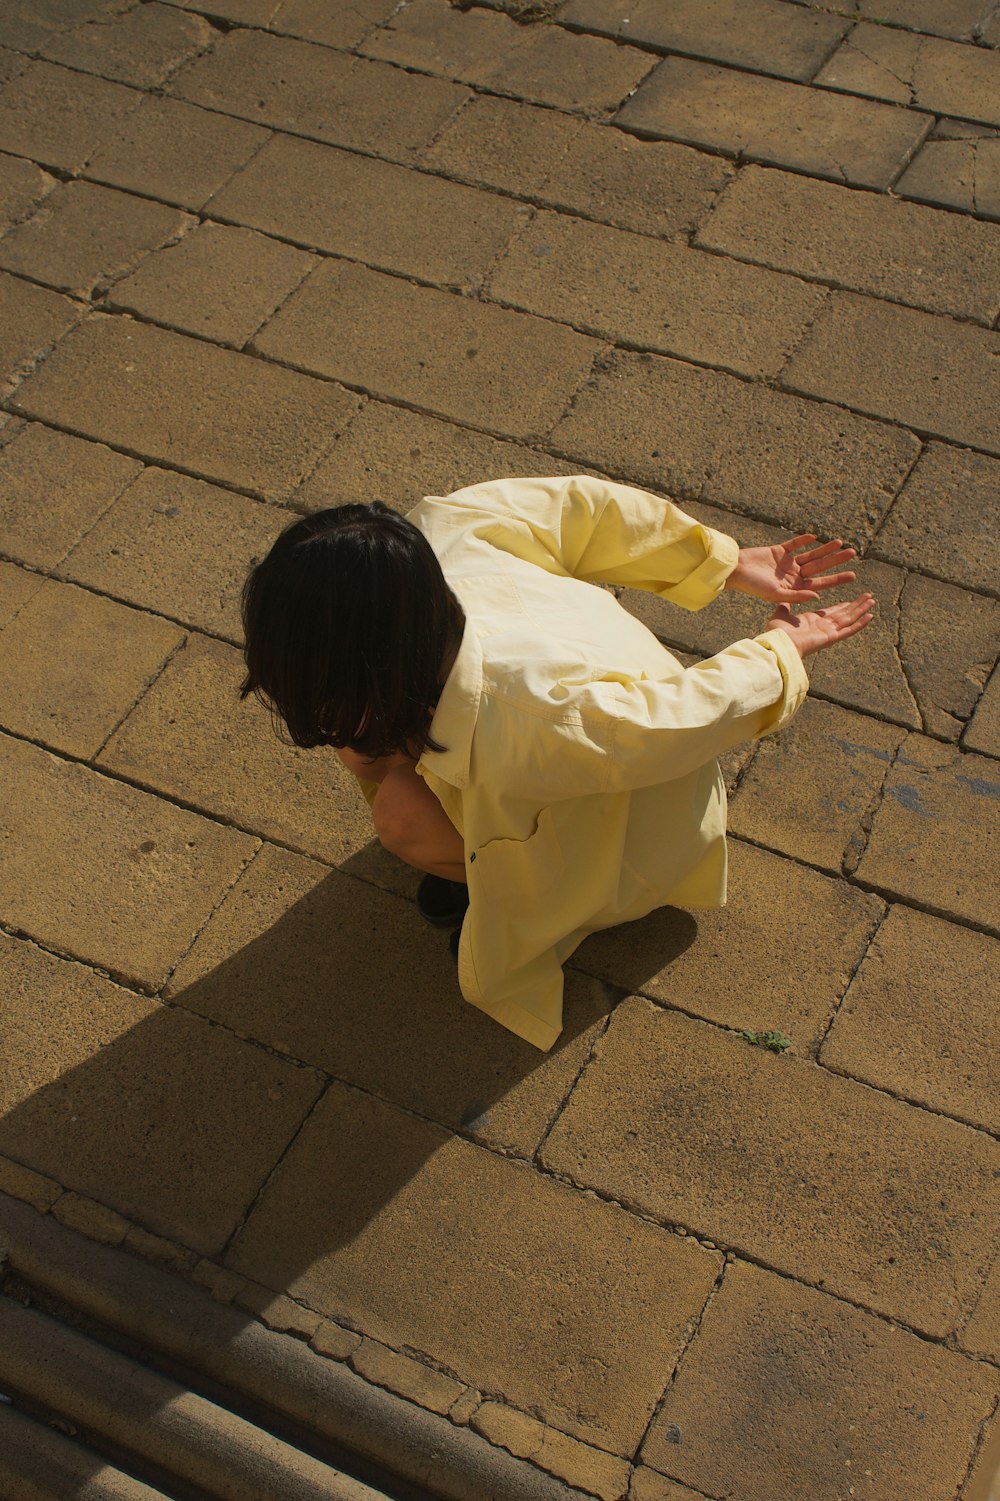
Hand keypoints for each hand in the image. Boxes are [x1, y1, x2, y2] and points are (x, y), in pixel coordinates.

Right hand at [725, 534, 856, 603]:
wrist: (735, 572)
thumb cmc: (753, 586)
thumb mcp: (776, 594)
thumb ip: (797, 596)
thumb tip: (817, 596)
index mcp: (795, 588)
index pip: (820, 583)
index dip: (836, 579)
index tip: (853, 575)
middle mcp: (793, 576)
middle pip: (819, 567)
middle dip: (836, 561)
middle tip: (853, 553)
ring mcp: (786, 563)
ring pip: (811, 555)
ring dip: (825, 549)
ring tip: (840, 543)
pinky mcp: (778, 551)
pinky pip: (794, 544)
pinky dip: (803, 540)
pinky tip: (814, 536)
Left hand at [767, 595, 875, 657]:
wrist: (779, 644)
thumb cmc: (777, 633)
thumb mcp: (780, 614)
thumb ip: (784, 607)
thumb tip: (782, 600)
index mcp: (812, 622)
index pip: (831, 613)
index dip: (842, 606)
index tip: (850, 601)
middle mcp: (822, 627)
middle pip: (844, 615)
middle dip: (856, 606)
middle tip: (868, 597)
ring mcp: (828, 633)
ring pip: (849, 619)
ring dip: (861, 610)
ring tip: (872, 601)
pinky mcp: (832, 637)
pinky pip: (849, 629)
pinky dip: (860, 623)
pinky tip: (870, 616)